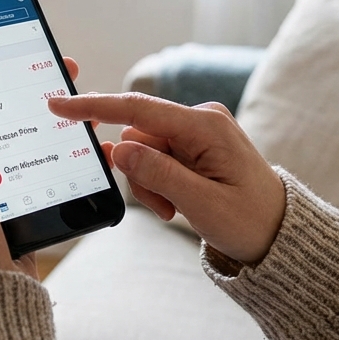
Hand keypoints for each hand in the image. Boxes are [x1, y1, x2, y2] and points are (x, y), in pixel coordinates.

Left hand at [0, 58, 82, 286]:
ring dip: (56, 122)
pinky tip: (84, 143)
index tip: (19, 53)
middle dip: (35, 93)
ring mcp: (1, 191)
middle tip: (66, 72)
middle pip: (7, 119)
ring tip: (81, 104)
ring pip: (31, 143)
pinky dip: (65, 155)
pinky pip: (46, 172)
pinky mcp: (26, 208)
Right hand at [48, 93, 285, 264]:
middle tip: (164, 208)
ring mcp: (197, 131)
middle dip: (140, 174)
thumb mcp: (202, 204)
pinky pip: (157, 158)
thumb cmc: (250, 221)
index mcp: (205, 125)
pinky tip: (178, 202)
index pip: (138, 110)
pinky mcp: (194, 145)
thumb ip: (158, 174)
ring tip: (176, 208)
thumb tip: (118, 149)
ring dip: (150, 183)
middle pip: (138, 136)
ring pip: (143, 151)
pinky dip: (159, 183)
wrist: (280, 234)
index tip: (58, 105)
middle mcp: (200, 120)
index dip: (95, 108)